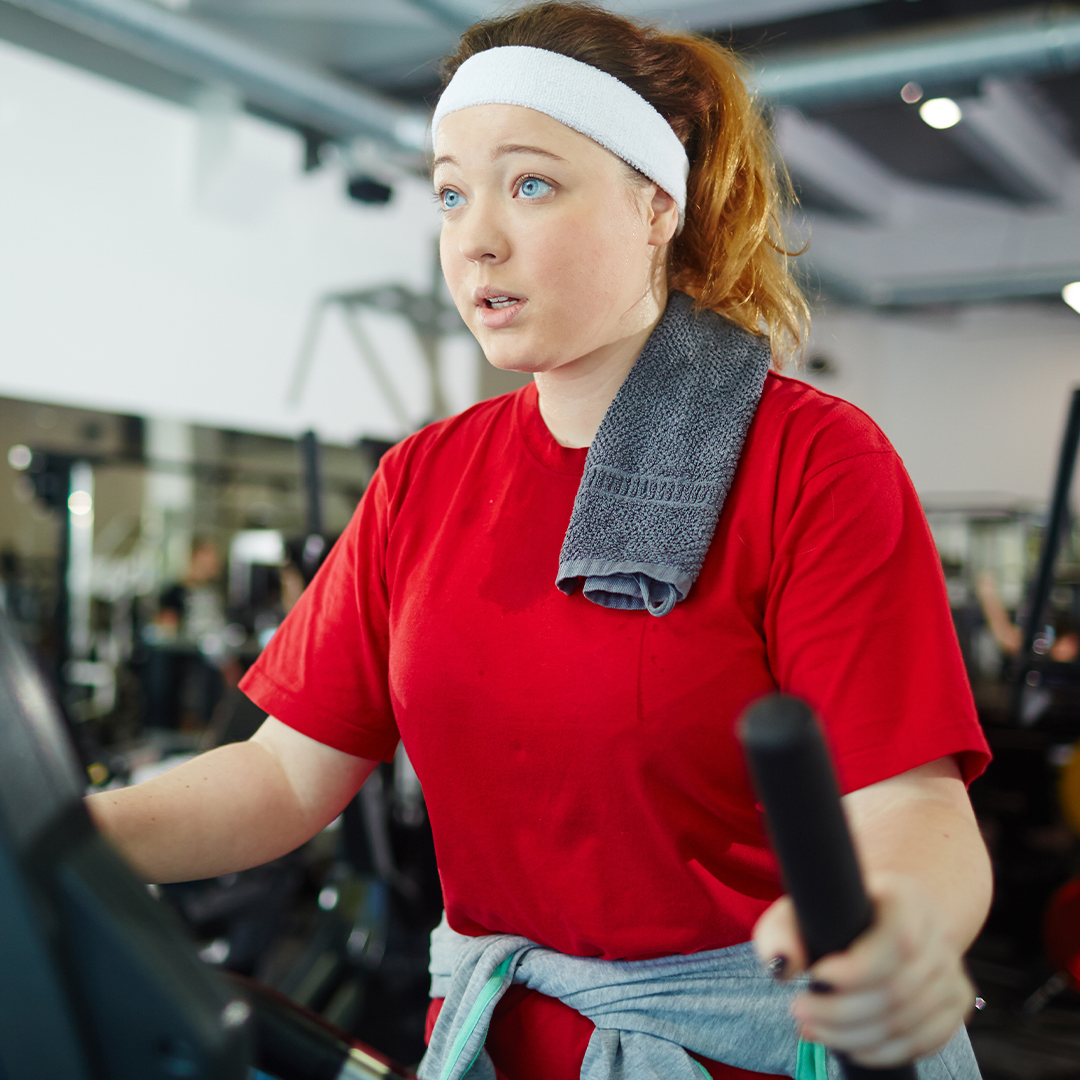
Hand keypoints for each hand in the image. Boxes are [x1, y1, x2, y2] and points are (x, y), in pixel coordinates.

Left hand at [752, 871, 975, 1065]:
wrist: (886, 914)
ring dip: (854, 1036)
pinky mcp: (956, 1004)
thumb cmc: (839, 910)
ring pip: (909, 1021)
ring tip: (813, 1029)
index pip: (899, 940)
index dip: (858, 968)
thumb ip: (782, 930)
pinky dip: (883, 1052)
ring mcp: (951, 971)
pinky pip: (925, 1042)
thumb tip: (782, 966)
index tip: (816, 974)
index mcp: (906, 898)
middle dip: (841, 1012)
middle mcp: (938, 934)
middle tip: (799, 1011)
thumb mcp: (804, 906)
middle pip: (899, 990)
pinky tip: (849, 1046)